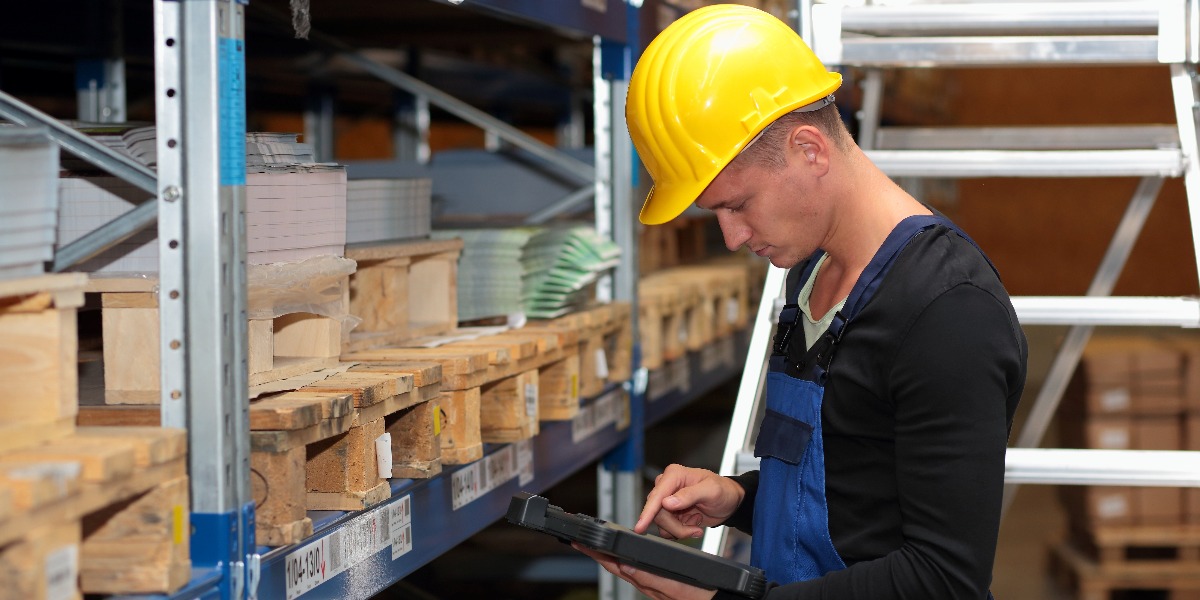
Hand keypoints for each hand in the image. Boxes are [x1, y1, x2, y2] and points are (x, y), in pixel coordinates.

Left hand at [573, 544, 717, 599]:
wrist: (714, 599)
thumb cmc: (698, 595)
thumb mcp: (673, 586)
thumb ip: (649, 577)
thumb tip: (625, 565)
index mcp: (645, 581)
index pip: (613, 565)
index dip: (596, 554)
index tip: (581, 543)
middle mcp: (645, 582)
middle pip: (614, 565)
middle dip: (597, 553)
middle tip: (581, 541)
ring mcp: (650, 582)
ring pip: (624, 566)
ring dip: (608, 555)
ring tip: (596, 545)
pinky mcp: (658, 581)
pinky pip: (636, 568)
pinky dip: (625, 559)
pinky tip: (623, 555)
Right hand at [635, 464, 743, 539]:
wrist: (729, 502)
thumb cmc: (723, 491)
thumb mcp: (711, 490)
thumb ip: (689, 495)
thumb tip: (667, 502)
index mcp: (674, 475)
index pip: (657, 495)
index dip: (648, 512)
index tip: (640, 527)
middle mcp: (667, 486)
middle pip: (657, 513)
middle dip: (675, 526)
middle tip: (694, 529)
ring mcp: (668, 501)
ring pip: (661, 523)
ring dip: (679, 530)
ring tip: (696, 525)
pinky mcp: (671, 513)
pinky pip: (667, 528)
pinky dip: (680, 531)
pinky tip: (693, 524)